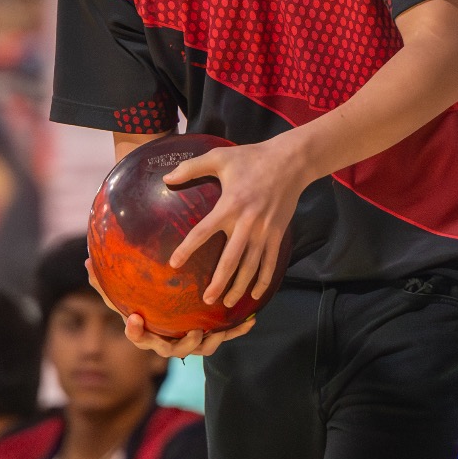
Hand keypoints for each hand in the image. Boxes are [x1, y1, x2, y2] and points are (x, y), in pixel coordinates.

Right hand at [87, 258, 256, 357]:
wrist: (171, 311)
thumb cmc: (142, 300)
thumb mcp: (122, 290)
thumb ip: (104, 280)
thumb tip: (86, 262)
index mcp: (148, 331)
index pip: (138, 336)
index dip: (135, 332)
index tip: (133, 319)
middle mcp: (168, 340)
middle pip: (172, 349)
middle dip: (182, 344)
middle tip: (192, 332)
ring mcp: (190, 340)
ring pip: (201, 348)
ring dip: (210, 341)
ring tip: (216, 330)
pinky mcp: (211, 334)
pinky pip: (225, 334)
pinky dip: (236, 329)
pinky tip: (252, 320)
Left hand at [164, 137, 306, 306]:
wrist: (290, 161)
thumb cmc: (252, 158)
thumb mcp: (219, 156)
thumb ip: (191, 167)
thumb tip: (166, 179)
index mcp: (229, 205)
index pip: (202, 232)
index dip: (187, 249)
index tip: (174, 264)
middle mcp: (247, 223)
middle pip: (230, 260)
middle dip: (218, 283)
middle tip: (206, 300)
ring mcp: (265, 231)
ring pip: (251, 267)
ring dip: (240, 287)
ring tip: (228, 303)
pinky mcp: (278, 234)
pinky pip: (270, 263)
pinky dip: (264, 281)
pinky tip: (255, 294)